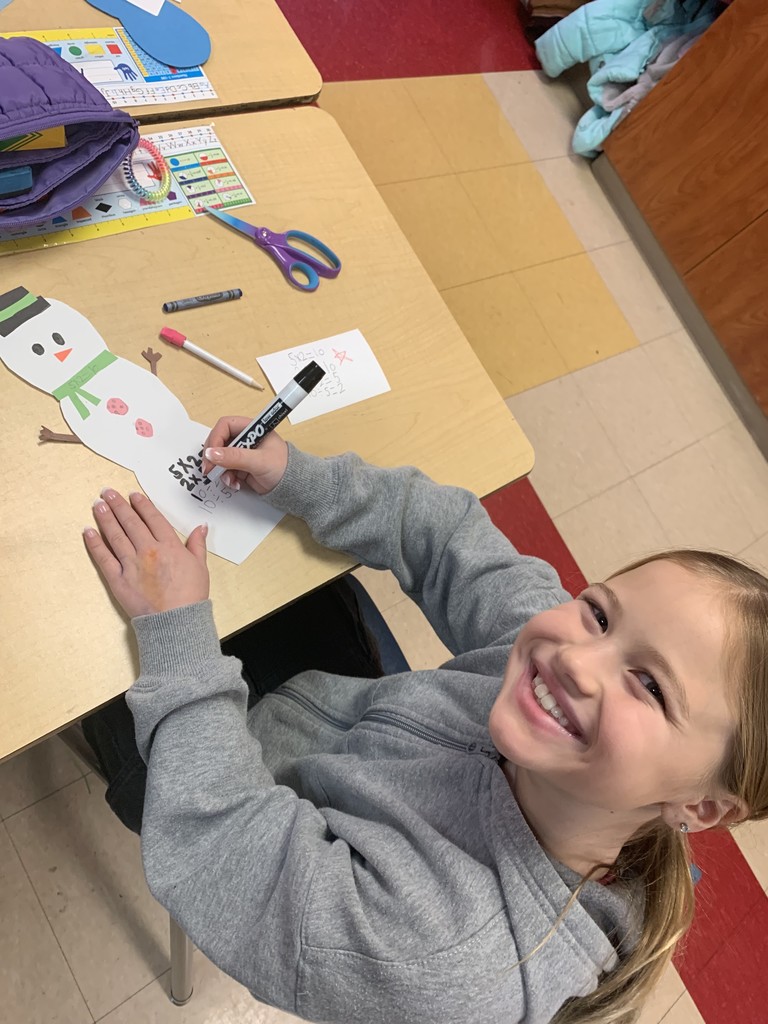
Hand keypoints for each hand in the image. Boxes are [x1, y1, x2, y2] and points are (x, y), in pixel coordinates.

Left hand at [84, 489, 208, 617]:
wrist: (176, 622)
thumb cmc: (190, 597)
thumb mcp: (200, 567)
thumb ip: (197, 544)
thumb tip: (201, 527)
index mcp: (169, 546)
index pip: (152, 518)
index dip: (142, 504)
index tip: (133, 495)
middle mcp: (148, 550)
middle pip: (131, 522)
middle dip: (118, 505)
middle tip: (108, 493)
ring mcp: (131, 564)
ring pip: (116, 535)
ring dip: (106, 518)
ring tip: (98, 505)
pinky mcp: (119, 579)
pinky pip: (104, 558)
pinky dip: (95, 544)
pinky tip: (89, 532)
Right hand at [201, 419, 288, 493]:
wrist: (292, 486)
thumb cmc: (284, 468)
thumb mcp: (258, 461)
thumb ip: (235, 457)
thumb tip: (211, 453)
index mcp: (252, 428)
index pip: (225, 426)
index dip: (215, 438)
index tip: (211, 454)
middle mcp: (245, 438)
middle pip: (218, 441)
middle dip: (213, 456)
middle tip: (210, 469)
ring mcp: (242, 453)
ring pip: (219, 457)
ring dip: (220, 469)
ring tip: (229, 480)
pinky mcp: (241, 466)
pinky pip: (225, 469)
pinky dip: (226, 477)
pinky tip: (235, 483)